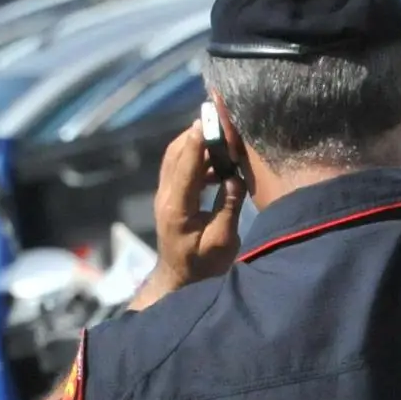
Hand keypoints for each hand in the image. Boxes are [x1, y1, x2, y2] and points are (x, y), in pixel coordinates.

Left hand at [137, 121, 244, 307]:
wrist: (179, 280)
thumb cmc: (203, 266)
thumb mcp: (222, 241)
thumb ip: (229, 207)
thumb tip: (236, 177)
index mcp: (177, 208)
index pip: (187, 166)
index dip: (199, 141)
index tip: (212, 120)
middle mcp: (166, 196)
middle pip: (176, 153)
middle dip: (197, 133)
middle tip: (221, 119)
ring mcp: (165, 195)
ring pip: (175, 156)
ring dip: (196, 142)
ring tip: (223, 136)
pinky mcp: (170, 195)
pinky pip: (179, 166)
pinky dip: (196, 155)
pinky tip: (218, 160)